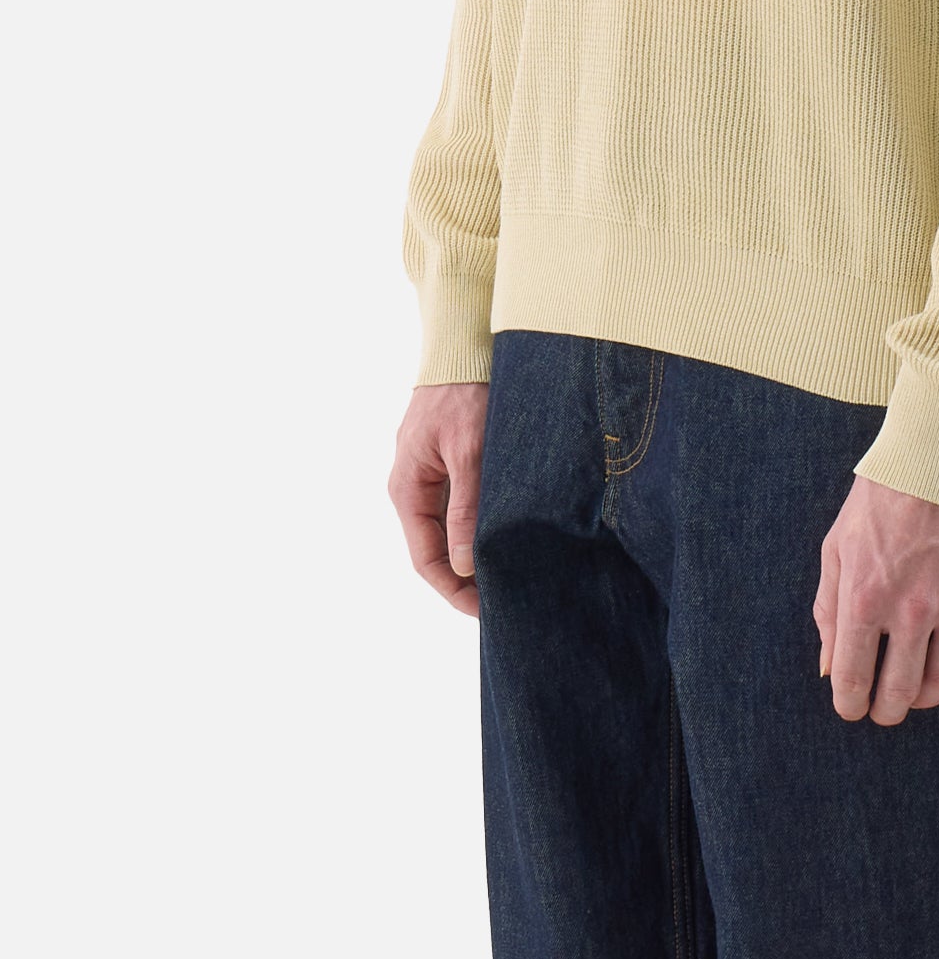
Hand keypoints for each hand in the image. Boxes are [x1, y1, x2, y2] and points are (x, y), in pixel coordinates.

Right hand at [389, 383, 490, 615]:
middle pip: (436, 553)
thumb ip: (467, 510)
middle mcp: (414, 488)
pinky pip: (461, 513)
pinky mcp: (450, 468)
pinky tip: (508, 545)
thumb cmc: (466, 392)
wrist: (465, 345)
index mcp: (407, 489)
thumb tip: (465, 566)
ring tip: (510, 580)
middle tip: (504, 604)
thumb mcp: (470, 453)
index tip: (486, 613)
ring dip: (475, 560)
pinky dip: (481, 534)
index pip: (425, 559)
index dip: (454, 592)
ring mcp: (431, 479)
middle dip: (466, 582)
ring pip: (450, 535)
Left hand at [814, 477, 938, 724]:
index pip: (853, 679)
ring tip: (915, 691)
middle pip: (899, 692)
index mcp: (864, 597)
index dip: (849, 705)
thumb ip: (829, 613)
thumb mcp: (837, 550)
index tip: (851, 708)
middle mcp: (912, 608)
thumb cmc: (880, 501)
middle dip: (886, 710)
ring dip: (925, 697)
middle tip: (883, 710)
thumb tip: (829, 669)